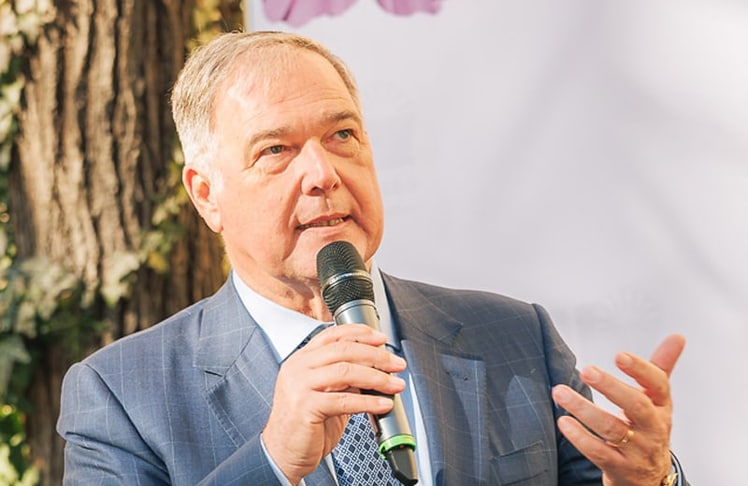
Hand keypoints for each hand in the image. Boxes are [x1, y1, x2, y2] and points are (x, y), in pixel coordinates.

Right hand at [262, 324, 406, 483]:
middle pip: (344, 350)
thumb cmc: (304, 426)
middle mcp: (298, 368)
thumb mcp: (324, 393)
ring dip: (377, 377)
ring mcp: (299, 386)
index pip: (333, 335)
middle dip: (376, 356)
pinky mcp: (305, 407)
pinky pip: (344, 401)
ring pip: (346, 372)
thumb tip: (376, 371)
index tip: (382, 339)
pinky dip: (369, 402)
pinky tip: (383, 404)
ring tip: (395, 384)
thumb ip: (343, 379)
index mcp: (301, 360)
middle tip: (397, 365)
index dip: (360, 334)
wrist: (282, 454)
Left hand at [552, 334, 685, 485]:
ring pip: (612, 429)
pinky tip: (564, 422)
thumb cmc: (648, 428)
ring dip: (584, 410)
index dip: (640, 370)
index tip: (619, 355)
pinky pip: (600, 453)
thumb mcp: (657, 400)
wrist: (650, 476)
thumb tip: (678, 336)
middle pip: (636, 406)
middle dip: (611, 387)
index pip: (658, 385)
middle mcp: (653, 428)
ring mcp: (637, 450)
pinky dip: (581, 438)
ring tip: (560, 392)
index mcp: (661, 406)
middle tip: (586, 370)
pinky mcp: (620, 468)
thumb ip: (660, 367)